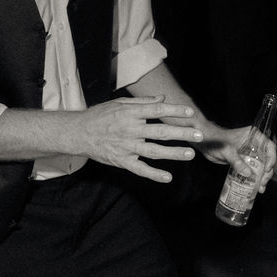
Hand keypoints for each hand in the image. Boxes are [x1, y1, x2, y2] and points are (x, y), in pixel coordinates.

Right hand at [79, 95, 203, 182]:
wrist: (77, 133)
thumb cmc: (100, 115)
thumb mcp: (119, 103)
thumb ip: (142, 102)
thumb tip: (162, 98)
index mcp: (130, 113)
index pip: (156, 110)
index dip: (174, 111)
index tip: (190, 112)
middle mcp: (130, 129)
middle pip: (160, 132)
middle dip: (181, 133)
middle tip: (199, 135)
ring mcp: (126, 147)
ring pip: (153, 151)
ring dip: (173, 153)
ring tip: (190, 154)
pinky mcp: (121, 161)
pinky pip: (139, 169)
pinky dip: (153, 174)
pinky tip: (167, 177)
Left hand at [196, 123, 276, 193]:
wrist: (206, 142)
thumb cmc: (216, 140)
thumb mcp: (227, 151)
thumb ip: (237, 161)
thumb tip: (248, 174)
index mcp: (253, 136)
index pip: (269, 146)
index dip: (271, 157)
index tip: (267, 168)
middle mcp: (254, 145)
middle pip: (267, 159)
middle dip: (267, 172)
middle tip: (263, 182)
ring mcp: (249, 154)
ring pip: (261, 166)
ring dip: (262, 177)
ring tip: (261, 188)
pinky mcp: (243, 161)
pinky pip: (252, 170)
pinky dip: (254, 179)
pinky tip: (255, 188)